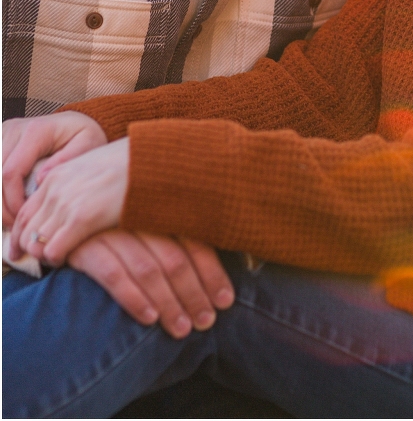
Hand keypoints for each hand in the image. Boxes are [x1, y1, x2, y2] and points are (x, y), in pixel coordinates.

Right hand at [3, 113, 105, 226]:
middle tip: (16, 225)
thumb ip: (67, 159)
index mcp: (35, 131)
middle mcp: (14, 129)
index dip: (13, 200)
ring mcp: (3, 134)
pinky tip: (5, 206)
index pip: (11, 172)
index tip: (24, 217)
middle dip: (2, 206)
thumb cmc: (82, 136)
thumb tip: (40, 179)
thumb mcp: (88, 144)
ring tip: (11, 218)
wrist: (73, 123)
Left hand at [10, 138, 128, 265]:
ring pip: (35, 242)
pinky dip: (56, 258)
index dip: (19, 235)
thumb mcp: (91, 168)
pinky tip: (67, 259)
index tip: (20, 251)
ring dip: (43, 255)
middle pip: (26, 230)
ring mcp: (66, 202)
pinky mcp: (82, 218)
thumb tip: (65, 207)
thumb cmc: (128, 166)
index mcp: (56, 175)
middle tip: (38, 262)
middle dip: (29, 248)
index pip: (24, 212)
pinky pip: (52, 250)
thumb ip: (72, 184)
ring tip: (57, 260)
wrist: (150, 162)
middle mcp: (55, 188)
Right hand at [68, 231, 234, 337]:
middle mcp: (137, 217)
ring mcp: (111, 230)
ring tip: (183, 328)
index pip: (193, 240)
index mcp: (159, 209)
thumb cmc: (118, 229)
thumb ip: (177, 244)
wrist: (61, 218)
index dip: (211, 272)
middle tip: (207, 321)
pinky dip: (134, 297)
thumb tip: (216, 280)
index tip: (226, 300)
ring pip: (148, 269)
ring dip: (169, 302)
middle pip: (174, 258)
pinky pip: (113, 274)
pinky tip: (150, 318)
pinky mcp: (85, 246)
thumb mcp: (149, 227)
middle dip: (194, 293)